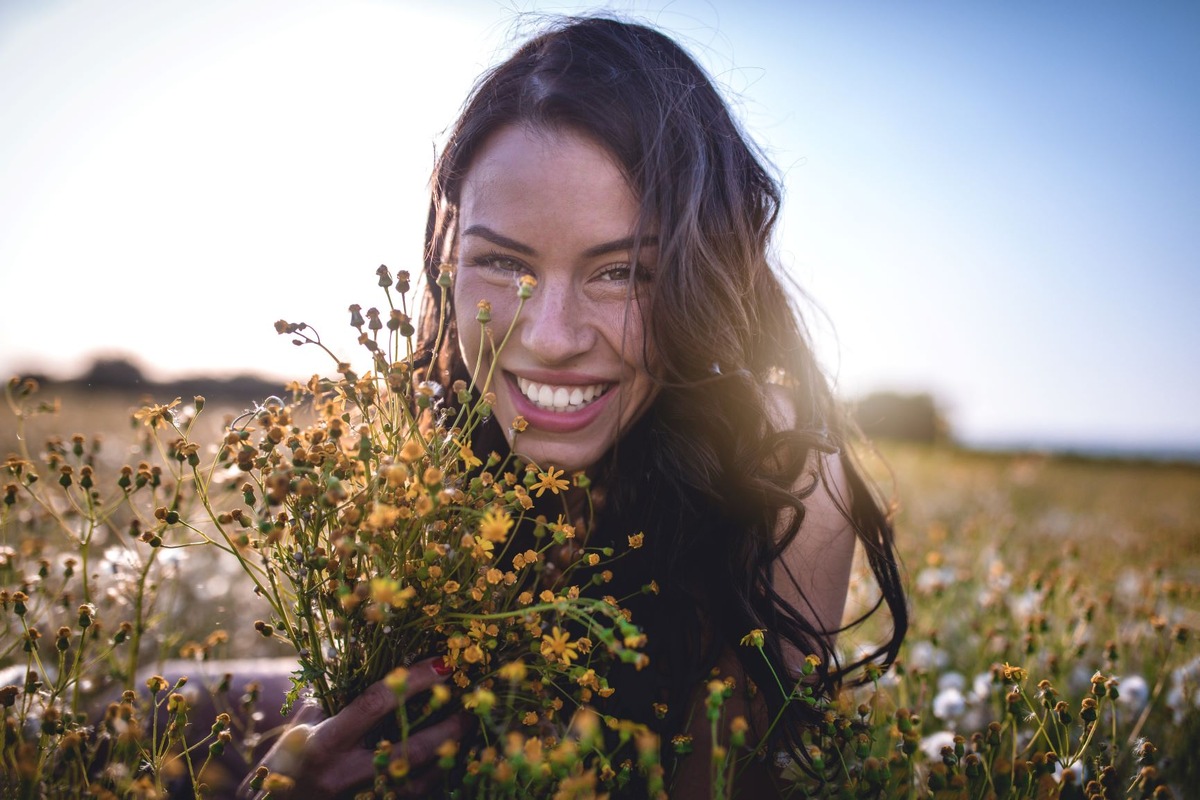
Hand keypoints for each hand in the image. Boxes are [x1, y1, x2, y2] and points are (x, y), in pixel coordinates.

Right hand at [237, 657, 465, 798]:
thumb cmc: (284, 762)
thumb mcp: (301, 726)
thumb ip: (334, 697)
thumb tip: (364, 652)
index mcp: (323, 742)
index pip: (374, 704)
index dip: (412, 681)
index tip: (442, 664)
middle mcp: (341, 775)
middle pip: (407, 751)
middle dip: (446, 727)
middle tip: (472, 705)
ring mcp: (357, 799)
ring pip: (416, 781)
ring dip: (447, 756)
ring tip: (469, 730)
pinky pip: (411, 797)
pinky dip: (433, 778)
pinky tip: (449, 759)